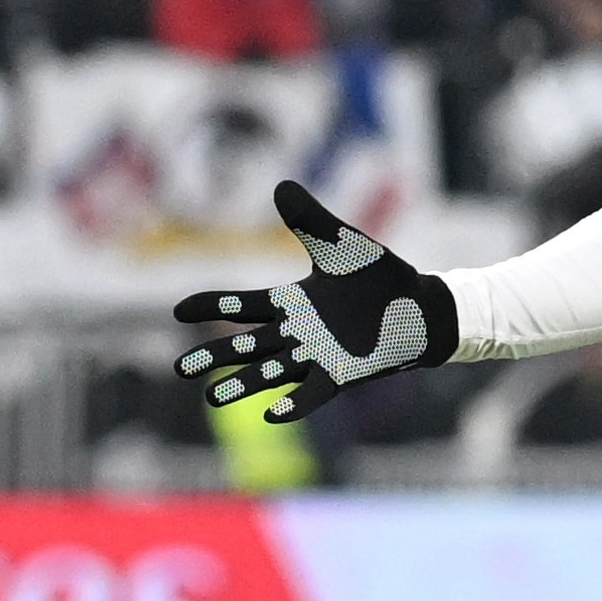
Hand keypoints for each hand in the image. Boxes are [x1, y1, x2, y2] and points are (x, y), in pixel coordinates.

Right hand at [172, 181, 455, 421]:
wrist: (422, 306)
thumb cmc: (381, 276)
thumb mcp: (342, 243)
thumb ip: (310, 219)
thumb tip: (280, 186)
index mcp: (293, 303)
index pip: (243, 306)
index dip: (212, 307)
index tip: (178, 310)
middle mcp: (298, 334)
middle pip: (246, 346)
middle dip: (215, 357)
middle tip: (181, 369)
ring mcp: (318, 357)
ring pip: (270, 372)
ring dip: (243, 384)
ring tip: (213, 398)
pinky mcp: (342, 374)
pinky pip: (312, 393)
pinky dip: (293, 403)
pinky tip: (272, 414)